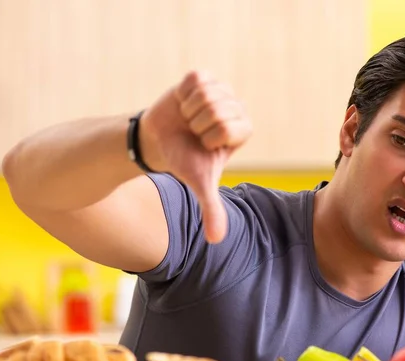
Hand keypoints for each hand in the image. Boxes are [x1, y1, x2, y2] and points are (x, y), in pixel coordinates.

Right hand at [139, 71, 251, 243]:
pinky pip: (195, 80)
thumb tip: (216, 240)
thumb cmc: (185, 161)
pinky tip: (184, 106)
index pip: (229, 127)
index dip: (210, 137)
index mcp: (243, 129)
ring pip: (207, 94)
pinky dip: (183, 95)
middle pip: (218, 109)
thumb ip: (212, 208)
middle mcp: (236, 107)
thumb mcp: (199, 184)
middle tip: (194, 133)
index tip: (204, 145)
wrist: (161, 142)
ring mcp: (220, 89)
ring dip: (190, 110)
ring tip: (189, 120)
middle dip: (198, 124)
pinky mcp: (202, 77)